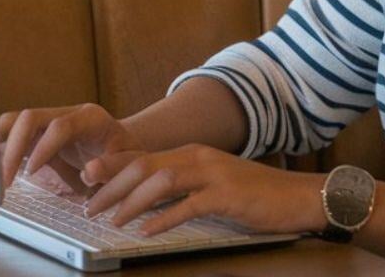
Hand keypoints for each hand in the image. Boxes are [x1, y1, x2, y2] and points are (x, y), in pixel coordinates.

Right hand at [0, 103, 144, 193]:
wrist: (122, 148)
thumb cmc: (126, 155)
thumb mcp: (130, 161)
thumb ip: (113, 167)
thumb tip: (89, 173)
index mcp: (91, 118)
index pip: (60, 126)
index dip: (44, 148)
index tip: (30, 172)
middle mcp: (66, 114)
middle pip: (30, 118)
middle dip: (13, 147)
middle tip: (4, 179)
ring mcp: (49, 122)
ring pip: (15, 122)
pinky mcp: (38, 134)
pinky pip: (12, 135)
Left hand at [82, 144, 328, 236]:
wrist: (299, 195)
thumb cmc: (254, 194)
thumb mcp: (211, 183)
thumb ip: (181, 186)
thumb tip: (143, 200)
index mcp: (191, 153)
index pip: (143, 154)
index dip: (112, 165)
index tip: (85, 177)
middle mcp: (199, 157)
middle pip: (144, 165)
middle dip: (111, 185)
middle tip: (89, 206)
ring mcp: (213, 174)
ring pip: (161, 180)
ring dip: (131, 201)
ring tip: (112, 220)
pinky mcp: (227, 194)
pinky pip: (188, 204)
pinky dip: (163, 217)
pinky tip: (147, 230)